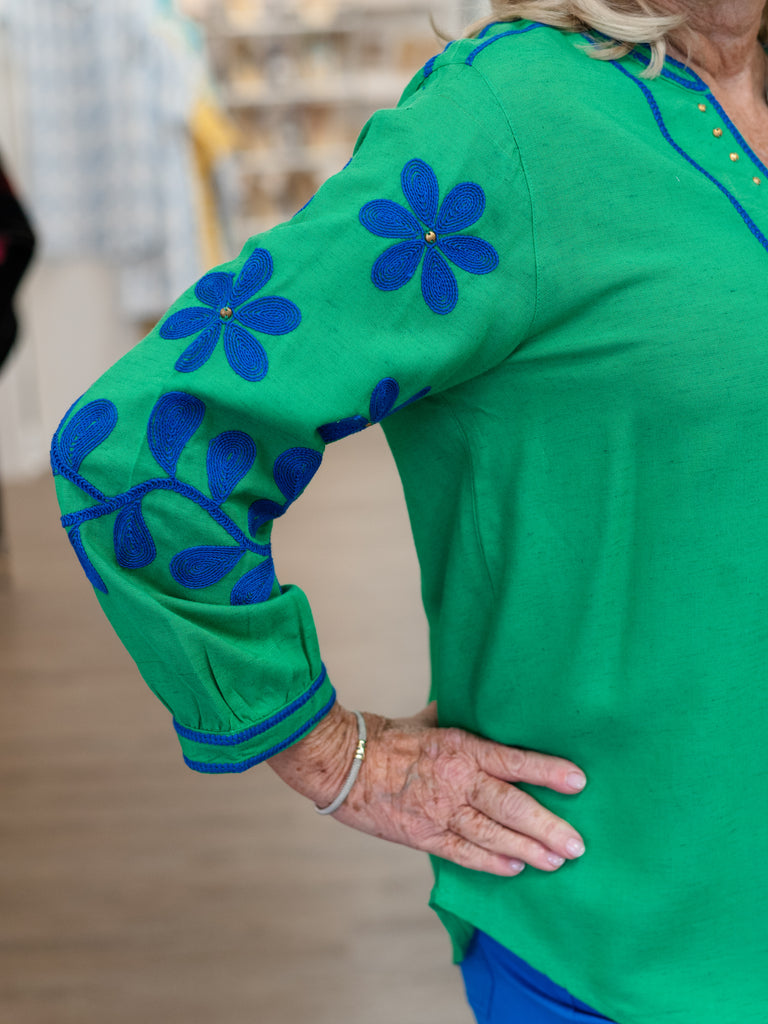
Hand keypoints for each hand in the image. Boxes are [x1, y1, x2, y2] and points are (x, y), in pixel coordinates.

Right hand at [268, 702, 586, 876]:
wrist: (341, 763)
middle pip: (511, 807)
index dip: (547, 771)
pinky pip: (464, 853)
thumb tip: (473, 699)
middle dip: (547, 826)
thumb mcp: (426, 720)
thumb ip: (454, 716)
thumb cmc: (383, 737)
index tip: (579, 782)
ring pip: (493, 835)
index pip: (513, 760)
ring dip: (528, 849)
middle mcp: (456, 781)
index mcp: (460, 747)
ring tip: (557, 861)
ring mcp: (440, 812)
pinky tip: (514, 868)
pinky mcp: (423, 836)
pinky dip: (490, 863)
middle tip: (578, 844)